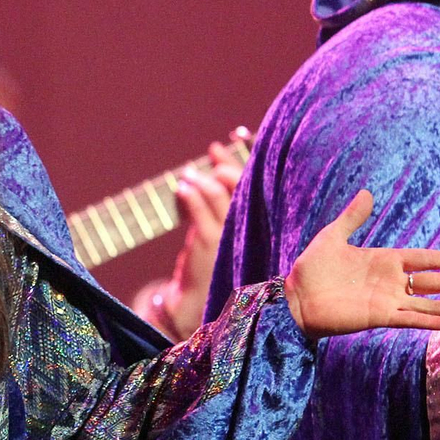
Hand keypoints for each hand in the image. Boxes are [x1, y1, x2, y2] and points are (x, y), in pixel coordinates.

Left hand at [155, 136, 245, 338]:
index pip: (255, 185)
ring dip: (202, 179)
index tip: (232, 137)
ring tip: (189, 176)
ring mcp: (229, 236)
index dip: (242, 158)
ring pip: (219, 194)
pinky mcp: (208, 243)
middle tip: (213, 154)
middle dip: (226, 165)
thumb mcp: (215, 227)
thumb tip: (205, 160)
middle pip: (240, 185)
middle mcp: (248, 229)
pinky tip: (182, 188)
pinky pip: (199, 209)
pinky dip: (190, 194)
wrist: (195, 301)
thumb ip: (213, 197)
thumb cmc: (206, 262)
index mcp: (257, 226)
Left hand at [285, 190, 439, 339]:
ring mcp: (387, 300)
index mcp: (384, 260)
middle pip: (434, 282)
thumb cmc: (311, 268)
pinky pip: (411, 319)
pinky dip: (431, 320)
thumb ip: (352, 218)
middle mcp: (391, 281)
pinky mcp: (379, 316)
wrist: (294, 298)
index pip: (425, 259)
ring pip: (428, 303)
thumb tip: (367, 193)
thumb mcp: (332, 236)